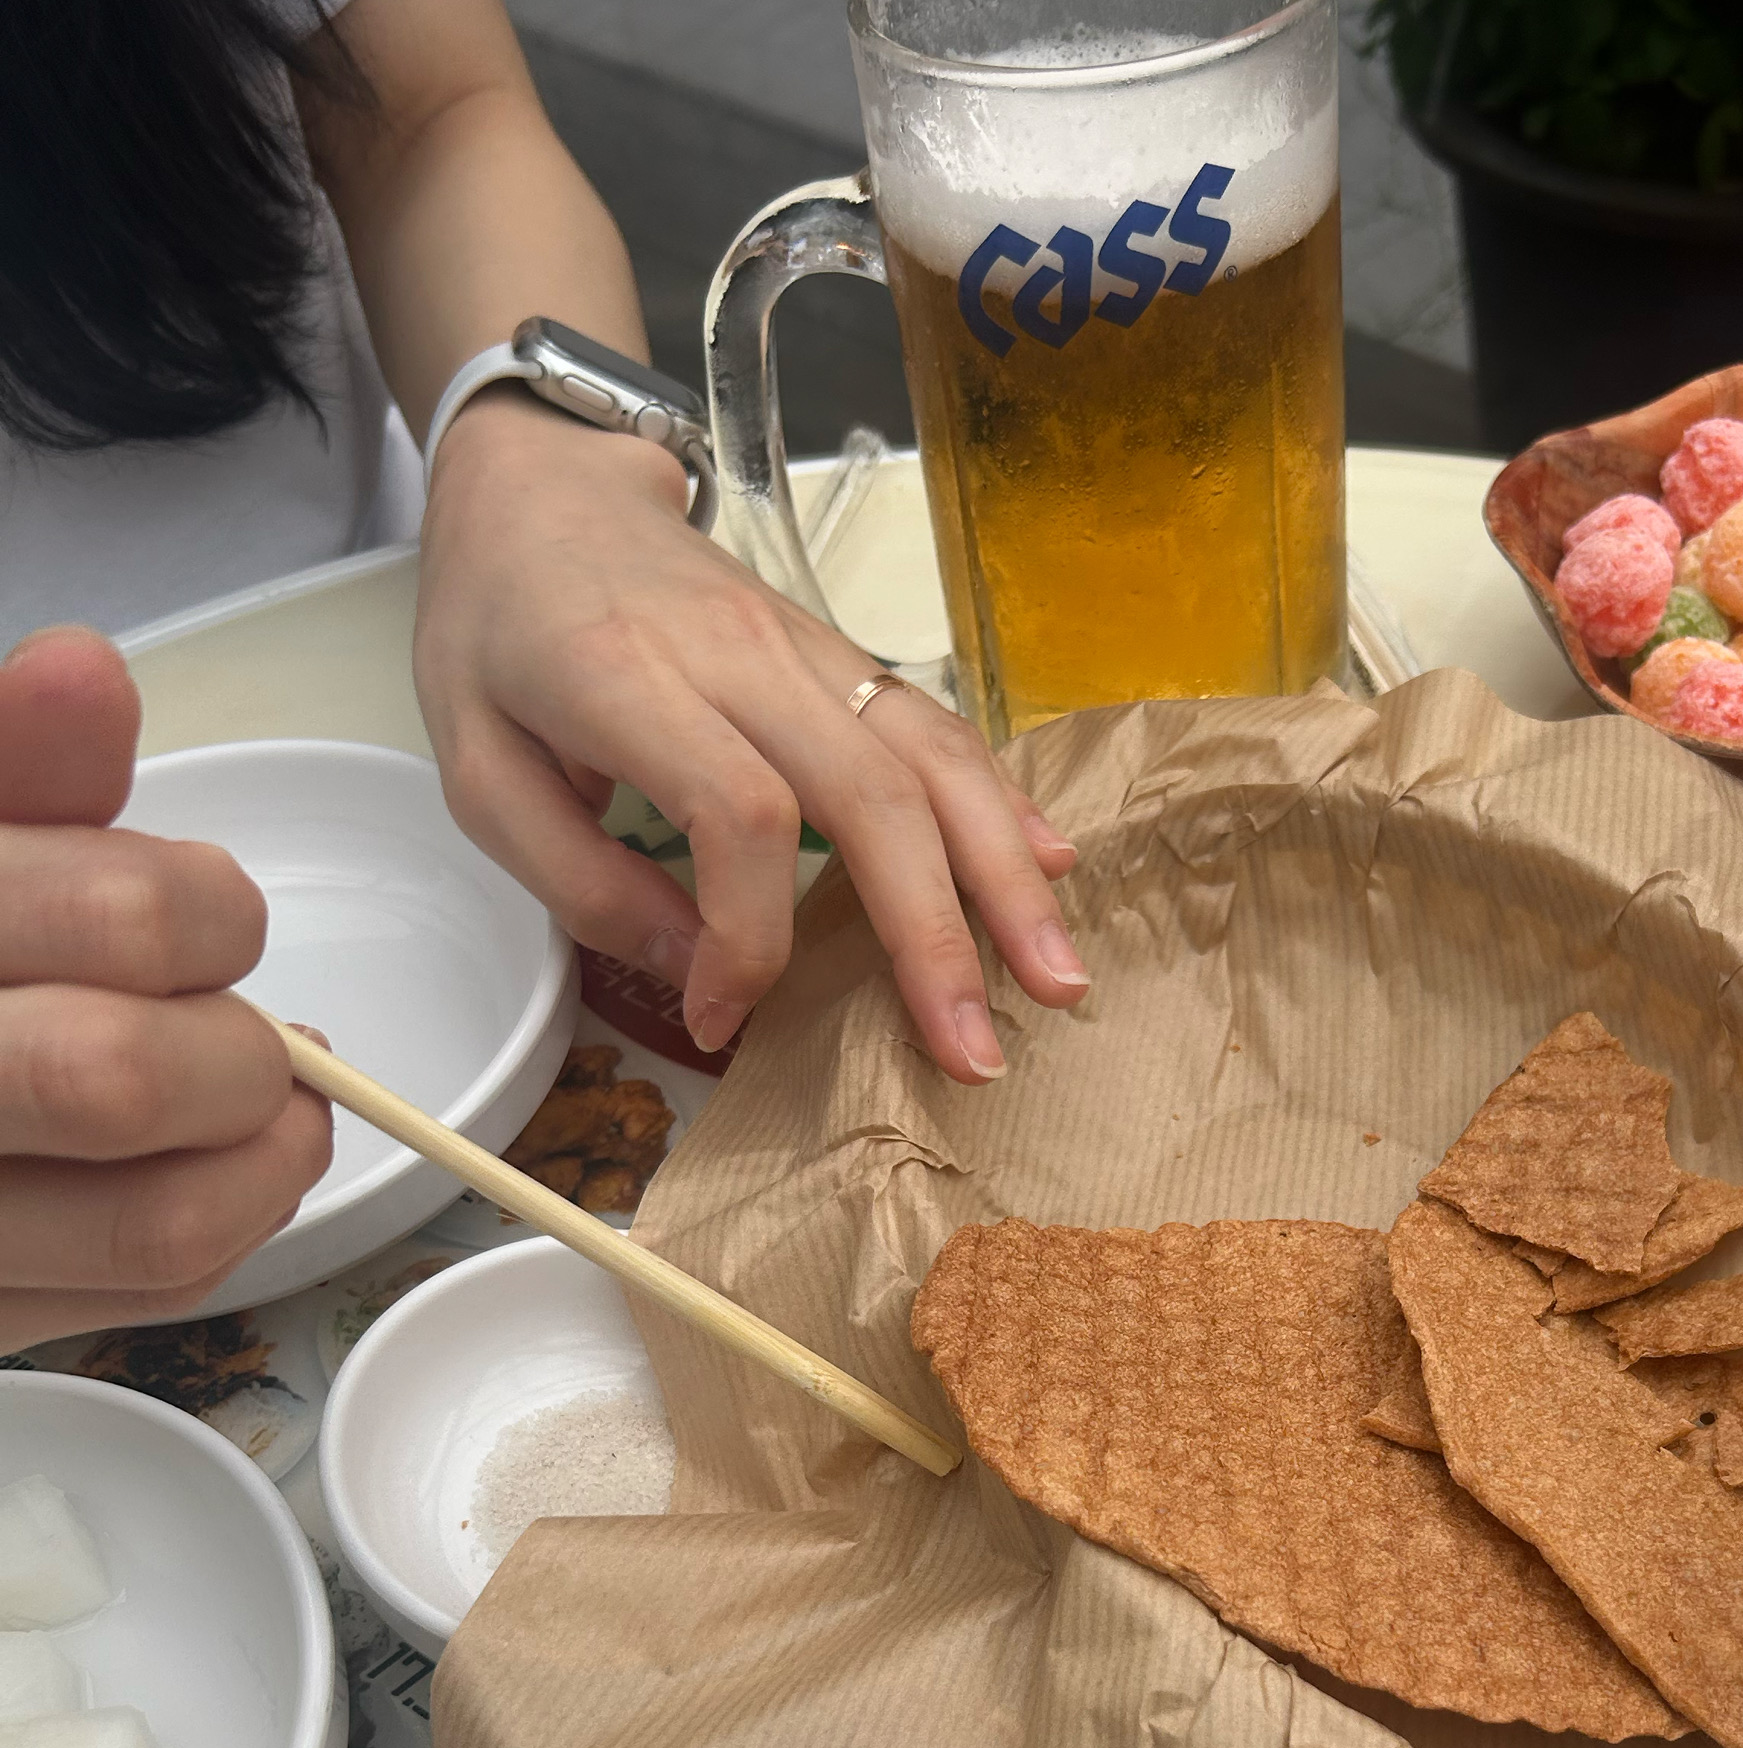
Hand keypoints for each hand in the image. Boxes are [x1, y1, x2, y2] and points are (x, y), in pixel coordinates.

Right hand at [0, 630, 331, 1354]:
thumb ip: (19, 768)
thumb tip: (86, 671)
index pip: (119, 920)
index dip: (202, 909)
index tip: (202, 909)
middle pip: (121, 1079)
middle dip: (233, 1044)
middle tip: (241, 1022)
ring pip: (162, 1222)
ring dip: (262, 1152)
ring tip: (266, 1097)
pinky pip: (157, 1293)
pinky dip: (228, 1218)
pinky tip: (216, 1162)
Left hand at [414, 392, 1085, 1074]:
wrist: (545, 489)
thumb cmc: (500, 633)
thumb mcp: (477, 768)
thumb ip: (575, 881)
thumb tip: (690, 972)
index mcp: (629, 679)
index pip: (739, 813)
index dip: (747, 936)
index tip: (720, 1015)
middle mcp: (742, 657)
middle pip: (874, 796)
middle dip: (936, 935)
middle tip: (974, 1053)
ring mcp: (808, 652)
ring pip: (932, 760)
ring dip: (1005, 876)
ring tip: (1056, 977)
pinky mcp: (844, 659)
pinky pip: (938, 730)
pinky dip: (1003, 803)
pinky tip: (1052, 867)